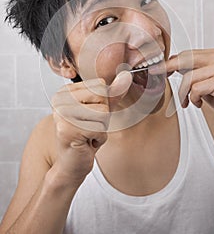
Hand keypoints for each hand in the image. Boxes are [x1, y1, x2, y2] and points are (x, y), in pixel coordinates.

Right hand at [50, 71, 131, 185]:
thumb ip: (113, 93)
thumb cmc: (85, 136)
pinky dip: (99, 138)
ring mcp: (61, 114)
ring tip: (88, 135)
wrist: (72, 164)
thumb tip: (126, 76)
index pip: (100, 85)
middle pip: (102, 97)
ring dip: (101, 128)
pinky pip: (99, 128)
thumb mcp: (102, 110)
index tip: (89, 116)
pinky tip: (86, 143)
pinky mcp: (67, 129)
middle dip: (103, 116)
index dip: (102, 103)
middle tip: (89, 128)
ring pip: (103, 112)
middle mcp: (59, 99)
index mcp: (65, 91)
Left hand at [164, 49, 213, 127]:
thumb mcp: (205, 80)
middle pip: (187, 60)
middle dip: (169, 67)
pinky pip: (196, 89)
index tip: (161, 66)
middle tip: (158, 72)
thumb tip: (171, 62)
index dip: (173, 61)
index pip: (190, 53)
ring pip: (189, 77)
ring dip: (183, 92)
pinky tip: (199, 103)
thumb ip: (193, 70)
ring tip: (187, 101)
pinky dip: (193, 99)